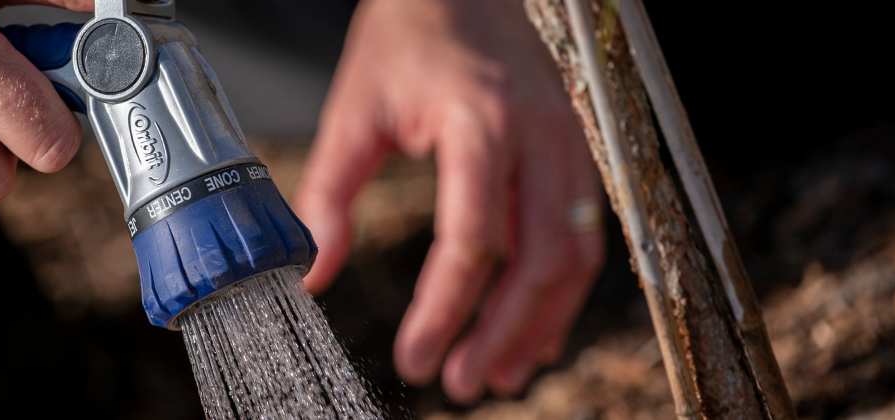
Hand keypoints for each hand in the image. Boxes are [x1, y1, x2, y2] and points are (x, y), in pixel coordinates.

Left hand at [293, 0, 603, 402]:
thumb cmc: (407, 33)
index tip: (414, 357)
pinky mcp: (574, 152)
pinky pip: (583, 235)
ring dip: (540, 323)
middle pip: (537, 261)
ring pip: (573, 256)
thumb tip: (311, 272)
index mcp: (479, 124)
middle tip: (460, 383)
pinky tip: (532, 328)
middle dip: (500, 334)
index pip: (473, 241)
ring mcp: (566, 144)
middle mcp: (537, 137)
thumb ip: (330, 191)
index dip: (443, 311)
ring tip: (501, 373)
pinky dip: (560, 290)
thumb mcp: (355, 108)